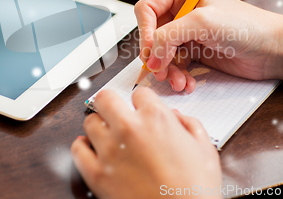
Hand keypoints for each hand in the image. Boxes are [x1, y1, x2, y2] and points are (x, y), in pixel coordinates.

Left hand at [71, 88, 221, 198]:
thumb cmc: (196, 190)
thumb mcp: (205, 149)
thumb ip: (190, 124)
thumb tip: (176, 117)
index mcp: (156, 118)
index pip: (139, 92)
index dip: (142, 101)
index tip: (141, 109)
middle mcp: (129, 129)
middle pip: (105, 98)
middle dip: (110, 103)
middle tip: (114, 111)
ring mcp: (110, 150)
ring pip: (89, 122)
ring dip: (98, 126)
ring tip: (107, 135)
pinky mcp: (97, 174)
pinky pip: (77, 150)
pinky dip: (82, 148)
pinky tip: (90, 150)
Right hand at [134, 0, 279, 92]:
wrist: (272, 49)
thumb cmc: (247, 25)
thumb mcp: (203, 23)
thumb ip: (170, 35)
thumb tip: (150, 55)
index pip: (147, 9)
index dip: (145, 31)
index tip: (150, 51)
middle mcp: (181, 9)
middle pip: (151, 34)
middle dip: (156, 56)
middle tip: (161, 72)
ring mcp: (186, 31)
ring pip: (160, 53)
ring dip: (167, 70)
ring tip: (178, 81)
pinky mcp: (192, 49)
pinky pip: (173, 64)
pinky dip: (177, 76)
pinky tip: (187, 83)